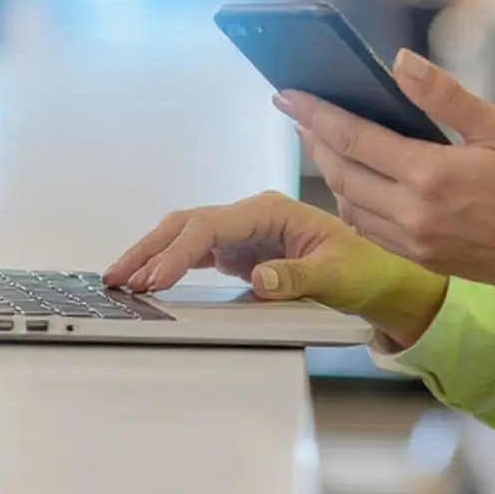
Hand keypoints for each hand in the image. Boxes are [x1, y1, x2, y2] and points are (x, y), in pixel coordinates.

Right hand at [103, 191, 448, 348]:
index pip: (211, 226)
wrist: (377, 276)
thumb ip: (297, 278)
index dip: (179, 251)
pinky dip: (166, 264)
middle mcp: (250, 215)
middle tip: (117, 278)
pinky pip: (193, 253)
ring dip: (151, 255)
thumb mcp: (337, 276)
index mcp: (270, 211)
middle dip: (150, 248)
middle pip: (187, 224)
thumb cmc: (363, 269)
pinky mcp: (238, 252)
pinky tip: (146, 282)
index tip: (155, 280)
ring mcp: (241, 233)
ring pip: (183, 236)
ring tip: (118, 281)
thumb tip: (258, 281)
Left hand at [280, 52, 494, 320]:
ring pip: (349, 204)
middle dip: (314, 138)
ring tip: (324, 141)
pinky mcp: (422, 259)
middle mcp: (413, 214)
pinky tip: (357, 182)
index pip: (353, 139)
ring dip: (330, 171)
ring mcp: (415, 243)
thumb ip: (444, 96)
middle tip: (298, 112)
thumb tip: (399, 62)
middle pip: (340, 172)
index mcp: (430, 176)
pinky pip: (370, 229)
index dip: (315, 113)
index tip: (288, 94)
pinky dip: (353, 201)